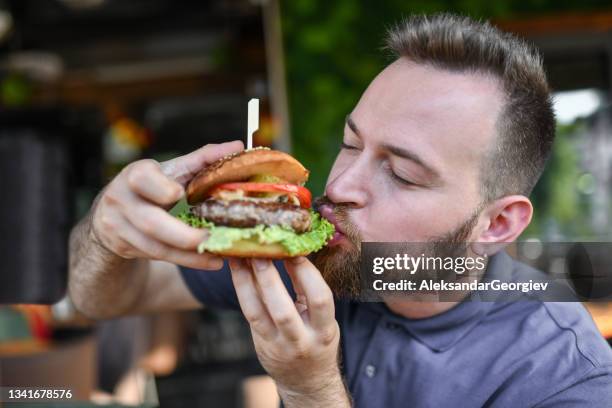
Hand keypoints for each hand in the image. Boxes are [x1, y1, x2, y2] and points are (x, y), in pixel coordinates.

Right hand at [90, 141, 243, 269]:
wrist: (113, 212)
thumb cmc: (153, 186)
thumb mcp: (173, 170)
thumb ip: (203, 159)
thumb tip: (238, 146)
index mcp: (136, 174)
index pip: (143, 179)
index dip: (160, 188)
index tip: (179, 194)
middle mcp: (121, 199)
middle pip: (150, 221)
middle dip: (182, 234)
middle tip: (210, 239)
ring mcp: (118, 226)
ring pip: (155, 246)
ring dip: (189, 254)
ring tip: (217, 254)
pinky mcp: (123, 246)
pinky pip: (157, 257)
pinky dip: (184, 260)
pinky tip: (207, 260)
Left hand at [229, 257, 350, 405]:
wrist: (306, 380)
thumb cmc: (316, 340)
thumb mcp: (323, 320)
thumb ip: (309, 291)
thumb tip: (294, 253)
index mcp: (324, 331)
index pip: (320, 300)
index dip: (307, 274)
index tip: (295, 252)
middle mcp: (301, 341)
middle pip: (282, 310)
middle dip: (269, 279)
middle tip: (260, 252)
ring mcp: (278, 345)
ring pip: (258, 312)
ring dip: (247, 282)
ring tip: (241, 257)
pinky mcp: (261, 344)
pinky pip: (249, 314)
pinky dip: (243, 289)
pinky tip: (239, 271)